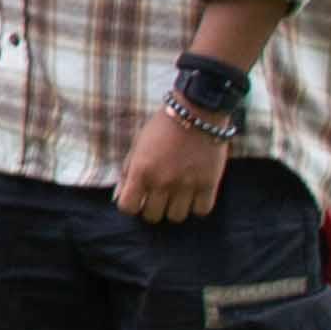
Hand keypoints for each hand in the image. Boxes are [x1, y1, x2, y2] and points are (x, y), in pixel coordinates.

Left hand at [116, 104, 230, 224]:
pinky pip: (201, 211)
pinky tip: (194, 195)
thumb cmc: (162, 127)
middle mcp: (162, 182)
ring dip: (174, 209)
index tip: (137, 198)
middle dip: (152, 208)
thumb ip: (128, 172)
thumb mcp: (137, 145)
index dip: (131, 205)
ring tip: (177, 196)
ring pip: (176, 217)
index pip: (128, 207)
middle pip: (153, 216)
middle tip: (158, 197)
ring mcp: (187, 185)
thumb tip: (121, 196)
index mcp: (141, 171)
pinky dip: (197, 206)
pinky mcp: (209, 184)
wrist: (196, 112)